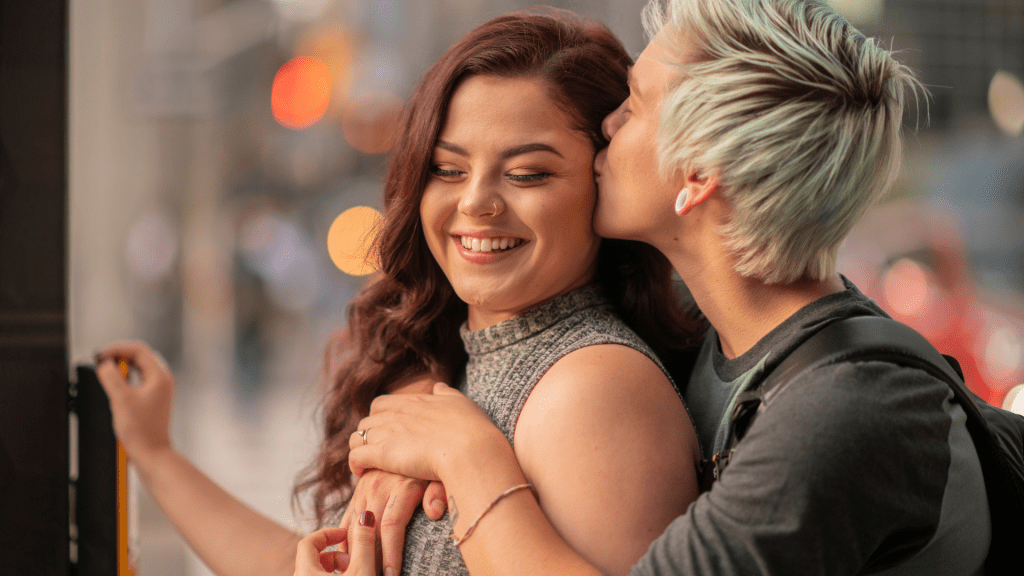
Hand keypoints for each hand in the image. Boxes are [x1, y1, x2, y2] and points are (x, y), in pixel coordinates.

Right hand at [94, 341, 174, 467]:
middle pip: (140, 356)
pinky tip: (116, 385)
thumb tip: (104, 364)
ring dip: (123, 367)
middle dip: (120, 356)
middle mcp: (162, 380)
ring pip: (140, 368)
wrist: (151, 452)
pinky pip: (139, 379)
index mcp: (160, 376)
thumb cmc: (141, 431)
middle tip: (103, 362)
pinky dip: (126, 378)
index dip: (117, 349)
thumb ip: (111, 377)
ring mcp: (159, 389)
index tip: (101, 355)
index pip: (139, 350)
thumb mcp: (120, 399)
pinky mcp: (153, 398)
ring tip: (107, 372)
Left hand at [294, 512, 376, 575]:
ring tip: (358, 571)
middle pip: (314, 557)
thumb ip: (363, 542)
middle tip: (355, 558)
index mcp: (306, 573)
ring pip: (319, 572)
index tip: (344, 534)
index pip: (308, 542)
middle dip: (338, 554)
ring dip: (340, 567)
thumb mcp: (362, 570)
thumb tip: (365, 518)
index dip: (328, 534)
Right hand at [335, 470, 447, 575]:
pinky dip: (344, 537)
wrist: (414, 436)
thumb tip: (434, 511)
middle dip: (371, 559)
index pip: (391, 527)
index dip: (390, 554)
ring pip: (354, 526)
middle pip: (370, 531)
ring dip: (355, 551)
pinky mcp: (359, 489)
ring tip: (359, 572)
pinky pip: (347, 517)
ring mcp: (366, 488)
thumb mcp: (440, 474)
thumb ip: (438, 493)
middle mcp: (380, 487)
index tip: (391, 575)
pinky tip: (346, 555)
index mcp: (401, 487)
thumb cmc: (433, 461)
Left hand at [348, 383, 507, 482]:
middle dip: (368, 435)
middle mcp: (396, 414)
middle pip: (367, 421)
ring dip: (360, 449)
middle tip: (376, 451)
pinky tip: (362, 473)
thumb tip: (439, 386)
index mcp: (414, 402)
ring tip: (367, 464)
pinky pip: (355, 457)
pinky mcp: (382, 454)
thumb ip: (446, 394)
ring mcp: (387, 433)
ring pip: (357, 438)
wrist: (469, 449)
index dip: (380, 418)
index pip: (381, 404)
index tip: (387, 431)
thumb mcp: (461, 403)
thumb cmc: (471, 429)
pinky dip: (355, 465)